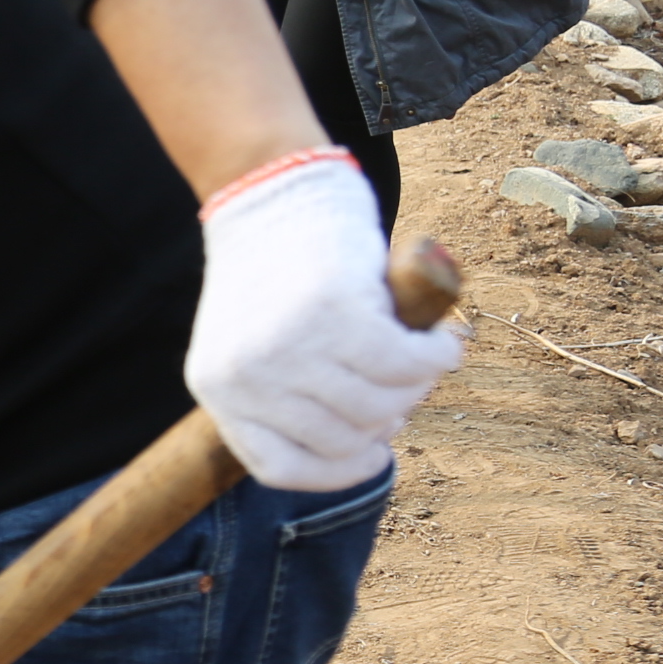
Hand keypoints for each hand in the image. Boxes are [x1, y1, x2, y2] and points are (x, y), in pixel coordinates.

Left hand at [187, 148, 457, 489]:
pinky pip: (409, 363)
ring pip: (383, 403)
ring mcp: (288, 346)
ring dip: (418, 385)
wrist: (272, 192)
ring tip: (422, 355)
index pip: (280, 469)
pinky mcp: (336, 311)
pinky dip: (438, 356)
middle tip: (405, 382)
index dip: (338, 470)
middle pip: (345, 438)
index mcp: (218, 391)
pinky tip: (444, 340)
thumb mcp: (256, 343)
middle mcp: (246, 376)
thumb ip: (291, 395)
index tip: (374, 453)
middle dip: (389, 416)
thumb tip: (367, 445)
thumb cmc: (276, 274)